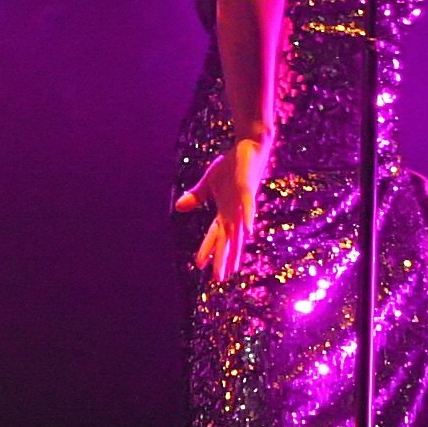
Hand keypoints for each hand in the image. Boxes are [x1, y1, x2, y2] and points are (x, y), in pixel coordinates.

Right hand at [177, 136, 270, 282]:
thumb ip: (196, 197)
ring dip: (235, 249)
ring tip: (233, 268)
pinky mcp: (247, 190)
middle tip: (220, 280)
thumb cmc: (232, 165)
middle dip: (223, 259)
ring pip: (238, 231)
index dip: (209, 250)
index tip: (201, 266)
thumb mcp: (208, 183)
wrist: (249, 147)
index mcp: (224, 211)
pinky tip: (248, 233)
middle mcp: (234, 212)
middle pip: (227, 240)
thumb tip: (179, 208)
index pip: (215, 235)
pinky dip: (248, 220)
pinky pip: (248, 207)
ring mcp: (242, 203)